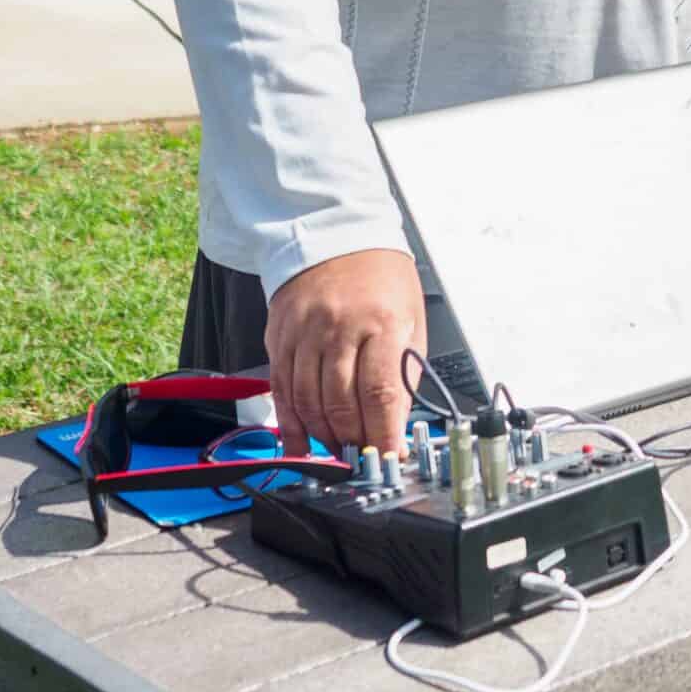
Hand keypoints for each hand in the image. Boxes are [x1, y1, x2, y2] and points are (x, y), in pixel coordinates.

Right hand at [264, 249, 425, 455]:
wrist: (336, 233)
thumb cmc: (380, 276)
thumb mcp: (411, 316)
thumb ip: (404, 369)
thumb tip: (396, 423)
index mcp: (382, 322)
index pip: (381, 392)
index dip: (383, 433)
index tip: (388, 458)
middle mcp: (339, 328)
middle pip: (340, 403)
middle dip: (353, 440)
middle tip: (363, 457)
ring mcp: (305, 332)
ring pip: (308, 402)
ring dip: (323, 436)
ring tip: (338, 451)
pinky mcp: (280, 337)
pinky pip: (281, 390)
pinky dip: (290, 424)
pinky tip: (301, 444)